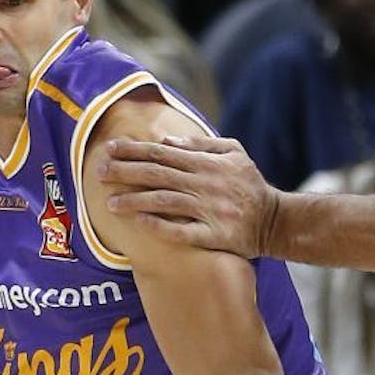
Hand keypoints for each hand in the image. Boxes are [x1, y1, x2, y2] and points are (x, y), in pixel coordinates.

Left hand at [98, 135, 277, 258]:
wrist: (277, 220)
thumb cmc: (250, 184)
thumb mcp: (234, 154)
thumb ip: (202, 145)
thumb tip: (167, 139)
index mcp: (207, 164)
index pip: (162, 153)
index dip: (134, 150)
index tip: (109, 148)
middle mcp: (206, 184)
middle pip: (157, 174)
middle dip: (125, 171)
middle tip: (98, 172)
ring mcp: (209, 210)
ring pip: (164, 202)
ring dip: (134, 201)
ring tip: (109, 204)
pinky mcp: (214, 235)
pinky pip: (182, 231)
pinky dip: (159, 225)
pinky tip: (139, 222)